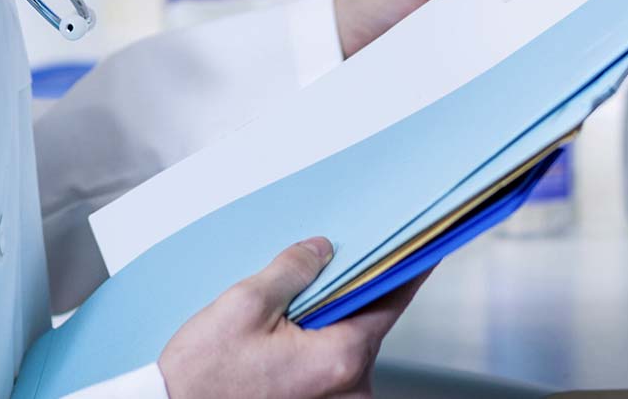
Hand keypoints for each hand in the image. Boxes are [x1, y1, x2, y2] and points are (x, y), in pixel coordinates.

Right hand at [158, 237, 425, 398]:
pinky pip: (332, 364)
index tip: (424, 242)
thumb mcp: (245, 304)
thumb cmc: (203, 375)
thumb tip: (321, 250)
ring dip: (330, 318)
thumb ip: (292, 270)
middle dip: (351, 290)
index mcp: (341, 358)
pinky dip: (319, 342)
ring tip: (292, 303)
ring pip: (348, 343)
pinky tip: (288, 330)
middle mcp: (351, 388)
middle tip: (327, 263)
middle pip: (368, 320)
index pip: (392, 299)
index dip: (406, 265)